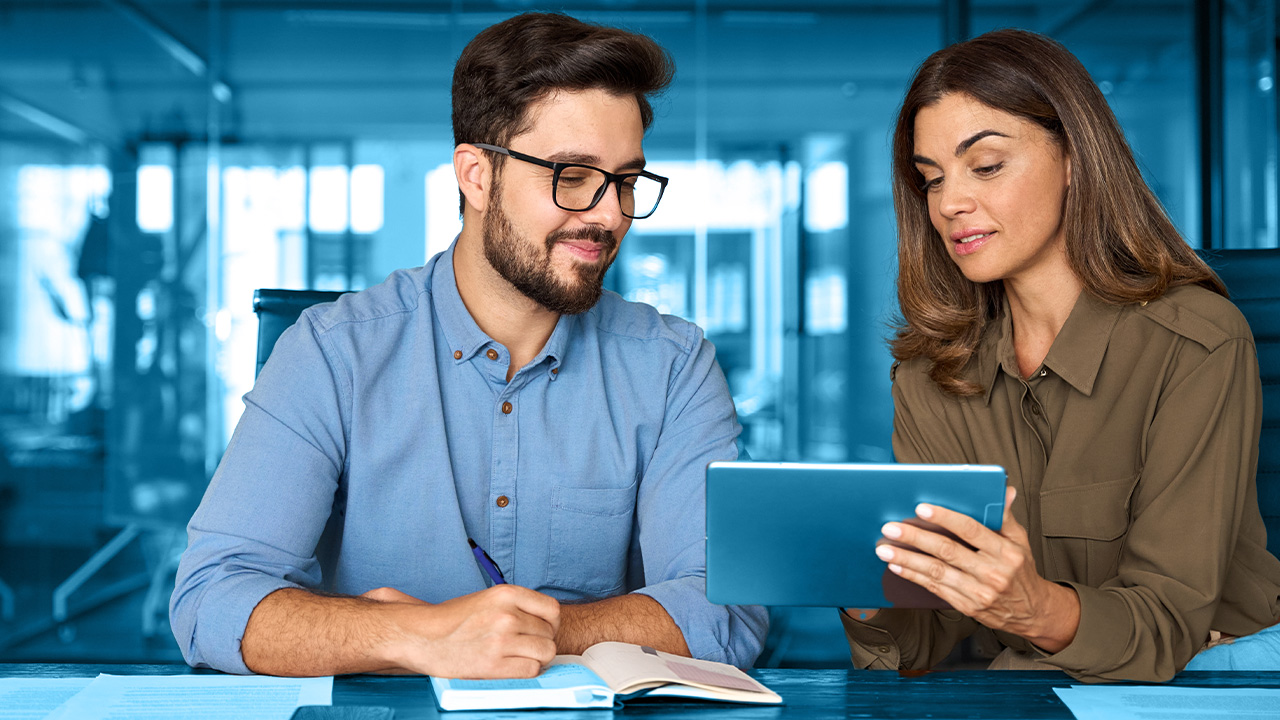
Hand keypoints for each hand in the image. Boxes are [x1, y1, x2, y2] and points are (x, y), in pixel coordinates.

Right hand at [365, 584, 560, 678]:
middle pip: (549, 634)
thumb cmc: (454, 619)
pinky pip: (531, 669)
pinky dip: (528, 670)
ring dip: (537, 657)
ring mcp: (501, 640)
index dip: (550, 623)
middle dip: (541, 642)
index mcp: (506, 594)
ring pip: (545, 652)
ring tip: (520, 656)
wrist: (423, 636)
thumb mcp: (488, 599)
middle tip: (524, 646)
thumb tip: (547, 621)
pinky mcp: (493, 664)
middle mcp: (506, 615)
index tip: (541, 629)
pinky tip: (514, 666)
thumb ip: (516, 606)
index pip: (552, 609)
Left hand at [874, 486, 1079, 651]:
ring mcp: (978, 592)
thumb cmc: (1021, 571)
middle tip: (891, 528)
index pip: (971, 530)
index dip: (945, 518)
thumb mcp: (1020, 541)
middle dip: (916, 538)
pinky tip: (897, 566)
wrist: (1032, 612)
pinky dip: (914, 577)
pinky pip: (935, 589)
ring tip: (884, 549)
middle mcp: (992, 573)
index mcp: (1006, 552)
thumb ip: (1006, 516)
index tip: (922, 508)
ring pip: (936, 572)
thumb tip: (1005, 490)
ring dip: (907, 560)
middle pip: (947, 551)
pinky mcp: (967, 606)